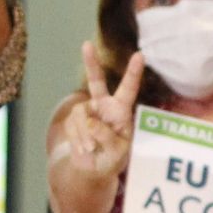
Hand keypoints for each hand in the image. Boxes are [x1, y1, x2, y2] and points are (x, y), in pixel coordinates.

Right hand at [65, 41, 140, 177]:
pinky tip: (84, 150)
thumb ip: (107, 137)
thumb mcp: (118, 152)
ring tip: (91, 149)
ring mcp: (87, 111)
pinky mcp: (73, 120)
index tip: (140, 55)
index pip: (129, 89)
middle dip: (91, 63)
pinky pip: (73, 126)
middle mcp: (104, 106)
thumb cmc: (113, 158)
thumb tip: (90, 122)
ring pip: (81, 115)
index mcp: (121, 111)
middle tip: (86, 45)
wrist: (93, 168)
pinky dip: (78, 141)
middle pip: (96, 81)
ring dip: (85, 135)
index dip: (133, 73)